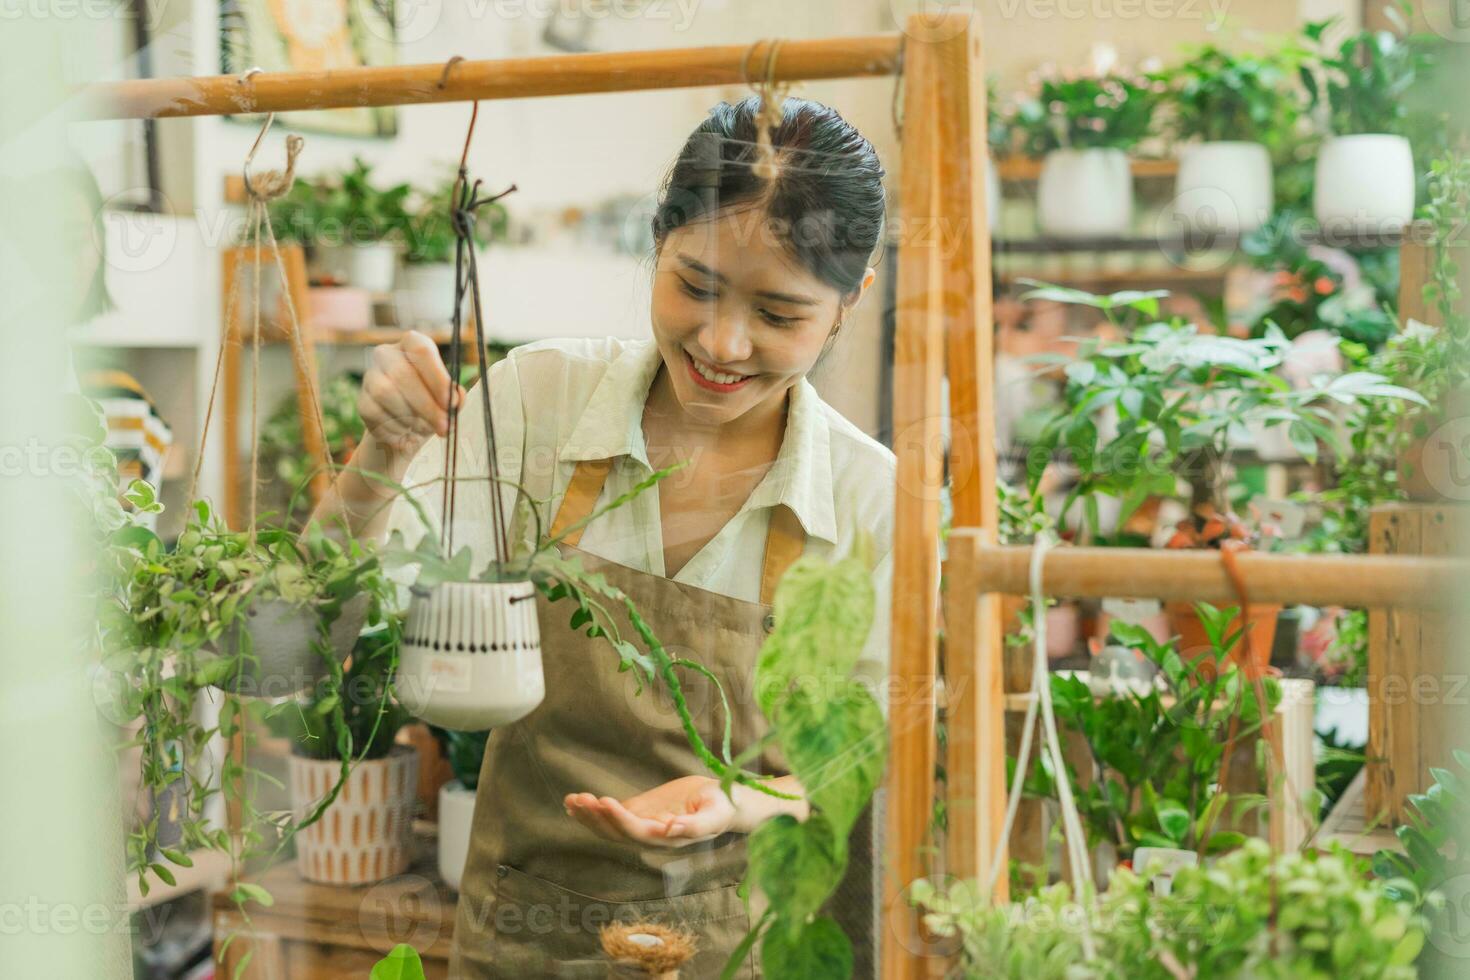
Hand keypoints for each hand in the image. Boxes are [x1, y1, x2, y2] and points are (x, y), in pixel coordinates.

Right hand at [358, 330, 464, 457]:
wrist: (406, 427)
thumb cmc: (431, 405)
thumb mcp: (448, 399)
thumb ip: (455, 397)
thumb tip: (456, 399)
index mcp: (412, 344)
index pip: (421, 350)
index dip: (437, 377)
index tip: (451, 403)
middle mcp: (386, 354)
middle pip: (402, 374)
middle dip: (427, 405)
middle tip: (444, 427)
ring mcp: (370, 376)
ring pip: (386, 392)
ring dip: (410, 416)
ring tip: (423, 428)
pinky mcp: (362, 401)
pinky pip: (376, 413)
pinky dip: (396, 428)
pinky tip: (406, 431)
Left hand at [564, 776, 737, 848]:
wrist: (724, 802)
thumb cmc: (722, 808)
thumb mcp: (714, 815)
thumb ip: (694, 826)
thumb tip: (670, 829)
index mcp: (666, 838)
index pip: (637, 831)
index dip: (619, 819)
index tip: (605, 801)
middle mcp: (650, 836)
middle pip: (616, 832)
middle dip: (596, 817)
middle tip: (579, 799)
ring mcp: (642, 825)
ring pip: (609, 827)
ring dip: (589, 815)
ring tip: (571, 799)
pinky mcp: (640, 813)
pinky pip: (612, 815)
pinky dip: (593, 811)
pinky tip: (575, 804)